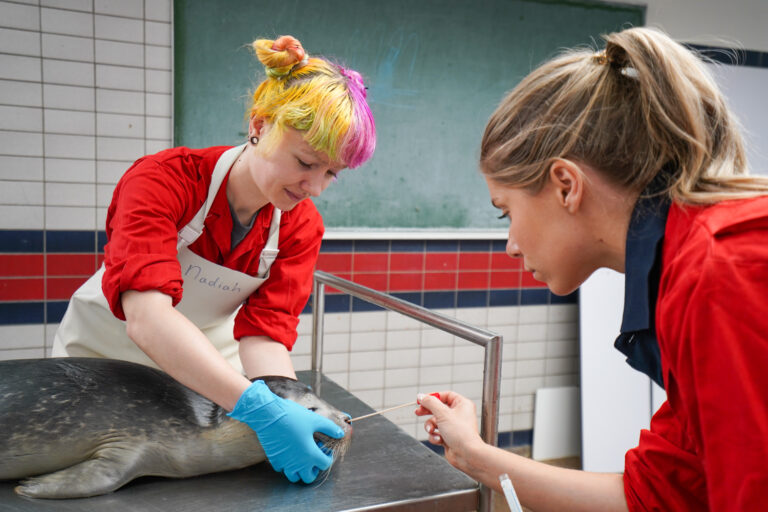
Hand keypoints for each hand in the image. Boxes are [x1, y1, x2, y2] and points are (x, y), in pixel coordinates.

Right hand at [228, 380, 343, 483]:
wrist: (269, 415)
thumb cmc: (293, 417)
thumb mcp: (315, 420)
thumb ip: (330, 428)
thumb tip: (340, 433)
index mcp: (310, 455)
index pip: (324, 464)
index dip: (327, 456)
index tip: (324, 448)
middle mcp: (298, 463)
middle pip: (309, 477)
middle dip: (314, 469)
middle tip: (313, 456)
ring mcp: (285, 463)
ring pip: (294, 476)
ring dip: (299, 470)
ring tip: (301, 457)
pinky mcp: (274, 460)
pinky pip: (282, 468)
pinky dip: (287, 464)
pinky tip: (289, 452)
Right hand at [415, 391, 484, 469]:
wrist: (467, 454)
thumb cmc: (461, 433)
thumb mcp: (442, 413)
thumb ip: (430, 403)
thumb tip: (421, 396)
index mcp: (462, 404)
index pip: (445, 395)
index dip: (432, 397)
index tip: (421, 399)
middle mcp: (458, 414)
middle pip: (438, 408)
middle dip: (427, 412)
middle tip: (418, 412)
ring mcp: (453, 426)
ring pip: (435, 422)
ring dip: (430, 427)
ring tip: (431, 430)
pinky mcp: (448, 437)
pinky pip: (436, 433)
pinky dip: (435, 436)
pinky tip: (439, 439)